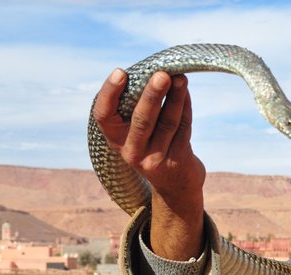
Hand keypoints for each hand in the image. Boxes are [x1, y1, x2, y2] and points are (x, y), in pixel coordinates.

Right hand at [92, 69, 205, 259]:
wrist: (176, 187)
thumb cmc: (154, 147)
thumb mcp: (137, 135)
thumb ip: (137, 109)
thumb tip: (151, 71)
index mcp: (116, 140)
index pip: (104, 116)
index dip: (110, 94)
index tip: (120, 72)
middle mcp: (132, 152)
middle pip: (142, 120)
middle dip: (153, 95)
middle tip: (162, 74)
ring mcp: (156, 159)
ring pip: (167, 123)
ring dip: (176, 98)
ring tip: (181, 78)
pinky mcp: (177, 161)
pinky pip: (183, 129)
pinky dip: (185, 108)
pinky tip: (186, 93)